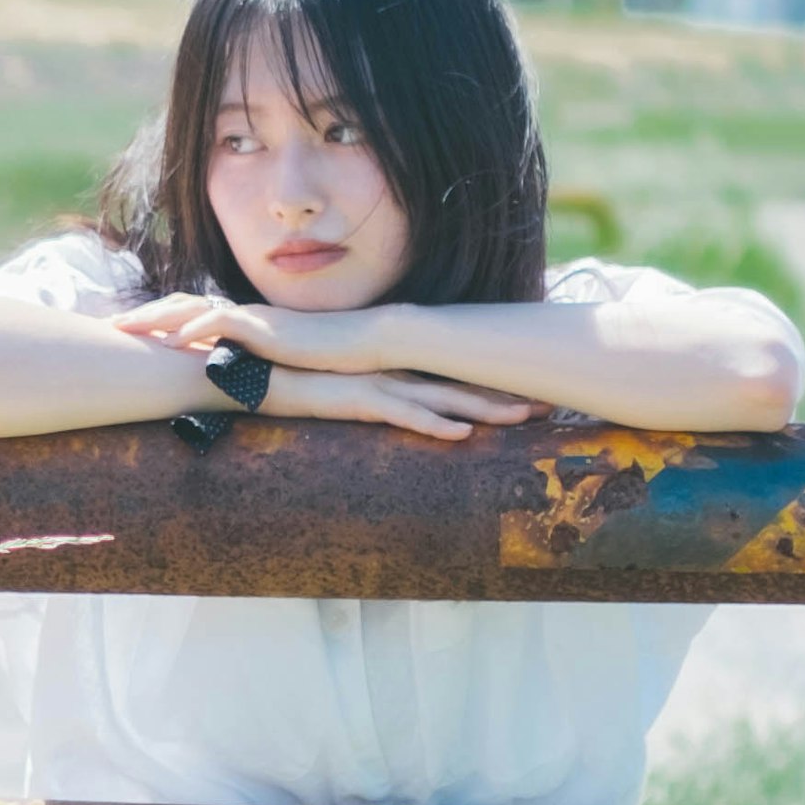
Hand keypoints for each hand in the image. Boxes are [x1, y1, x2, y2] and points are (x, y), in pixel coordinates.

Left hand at [114, 288, 377, 369]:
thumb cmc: (325, 359)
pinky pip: (220, 322)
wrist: (361, 345)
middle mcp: (240, 314)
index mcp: (241, 322)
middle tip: (108, 326)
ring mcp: (250, 317)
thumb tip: (228, 386)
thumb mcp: (278, 365)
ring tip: (123, 330)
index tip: (127, 333)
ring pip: (190, 309)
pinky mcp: (264, 327)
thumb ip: (251, 368)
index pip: (189, 315)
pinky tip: (168, 342)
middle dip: (142, 315)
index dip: (156, 321)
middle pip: (179, 306)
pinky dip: (191, 330)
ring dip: (154, 318)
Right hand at [262, 367, 536, 442]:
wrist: (255, 371)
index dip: (492, 391)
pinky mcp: (357, 400)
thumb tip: (398, 418)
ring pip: (443, 400)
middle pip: (461, 389)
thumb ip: (373, 403)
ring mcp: (379, 386)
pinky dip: (432, 424)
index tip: (530, 399)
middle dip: (506, 398)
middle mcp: (395, 376)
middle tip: (549, 406)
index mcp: (396, 376)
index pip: (453, 384)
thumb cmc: (297, 385)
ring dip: (484, 410)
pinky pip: (401, 414)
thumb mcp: (345, 397)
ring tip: (523, 417)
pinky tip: (460, 434)